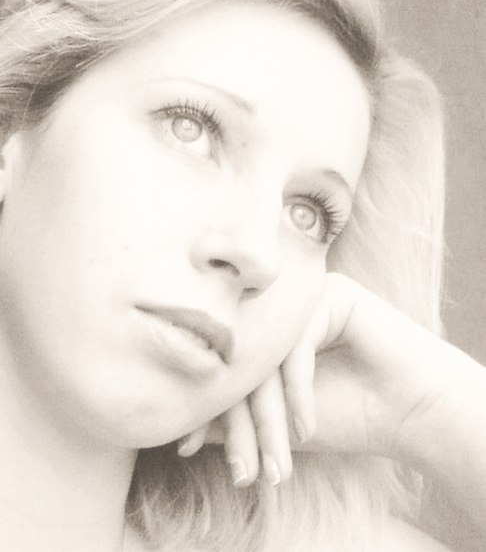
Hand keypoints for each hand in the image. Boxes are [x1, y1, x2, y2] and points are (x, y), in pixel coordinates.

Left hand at [177, 273, 479, 483]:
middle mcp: (278, 308)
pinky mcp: (331, 295)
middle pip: (243, 363)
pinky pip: (297, 347)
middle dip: (243, 424)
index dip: (208, 410)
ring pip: (267, 357)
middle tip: (243, 472)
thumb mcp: (277, 421)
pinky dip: (298, 393)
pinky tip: (305, 430)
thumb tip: (180, 433)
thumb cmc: (345, 413)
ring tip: (274, 465)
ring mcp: (304, 299)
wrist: (410, 408)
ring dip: (269, 418)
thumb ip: (233, 419)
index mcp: (262, 329)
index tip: (187, 448)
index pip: (224, 365)